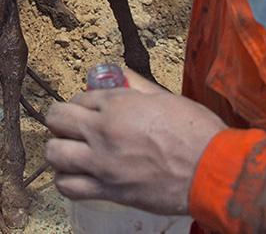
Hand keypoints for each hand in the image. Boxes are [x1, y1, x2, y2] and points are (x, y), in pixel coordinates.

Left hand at [45, 69, 226, 214]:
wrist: (211, 170)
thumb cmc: (195, 132)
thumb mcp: (165, 97)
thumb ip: (137, 87)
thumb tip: (122, 75)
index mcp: (118, 105)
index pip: (79, 97)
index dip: (83, 103)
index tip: (90, 110)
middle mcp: (103, 132)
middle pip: (57, 120)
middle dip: (61, 121)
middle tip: (73, 127)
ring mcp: (102, 163)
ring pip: (54, 153)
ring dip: (59, 150)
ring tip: (71, 151)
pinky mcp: (108, 190)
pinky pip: (67, 186)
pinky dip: (66, 180)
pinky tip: (76, 175)